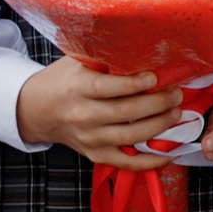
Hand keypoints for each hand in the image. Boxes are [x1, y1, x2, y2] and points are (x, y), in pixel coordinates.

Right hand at [15, 60, 181, 166]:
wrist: (36, 110)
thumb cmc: (63, 80)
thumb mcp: (76, 62)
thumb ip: (104, 58)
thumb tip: (143, 49)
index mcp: (77, 88)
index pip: (108, 88)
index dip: (134, 84)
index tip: (155, 77)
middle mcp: (82, 115)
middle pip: (126, 113)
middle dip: (157, 104)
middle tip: (176, 94)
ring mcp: (89, 139)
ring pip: (130, 137)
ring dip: (159, 126)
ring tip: (176, 113)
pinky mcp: (95, 155)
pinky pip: (127, 162)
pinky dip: (151, 161)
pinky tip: (170, 153)